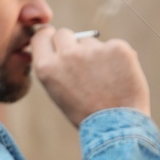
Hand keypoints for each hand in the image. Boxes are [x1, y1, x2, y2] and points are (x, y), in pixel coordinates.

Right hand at [31, 26, 150, 126]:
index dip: (48, 37)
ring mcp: (92, 50)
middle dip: (71, 43)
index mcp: (47, 66)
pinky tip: (119, 77)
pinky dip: (117, 58)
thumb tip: (58, 46)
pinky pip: (113, 46)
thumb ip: (54, 66)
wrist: (116, 125)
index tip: (54, 40)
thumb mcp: (56, 90)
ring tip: (104, 79)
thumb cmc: (85, 111)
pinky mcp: (117, 48)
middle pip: (64, 33)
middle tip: (82, 62)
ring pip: (90, 42)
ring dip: (96, 54)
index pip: (41, 36)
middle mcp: (67, 55)